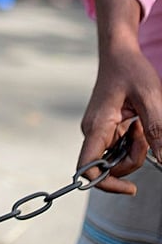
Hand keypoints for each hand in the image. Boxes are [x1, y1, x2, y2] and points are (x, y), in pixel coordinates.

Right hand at [77, 0, 161, 194]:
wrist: (117, 54)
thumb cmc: (131, 71)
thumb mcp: (151, 98)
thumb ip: (157, 131)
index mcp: (97, 126)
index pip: (87, 167)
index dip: (106, 184)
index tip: (131, 189)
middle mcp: (92, 132)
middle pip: (109, 165)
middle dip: (133, 159)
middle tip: (146, 133)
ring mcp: (97, 131)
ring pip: (115, 157)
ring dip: (135, 148)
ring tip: (143, 123)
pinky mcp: (104, 129)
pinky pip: (117, 146)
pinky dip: (132, 141)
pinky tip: (137, 122)